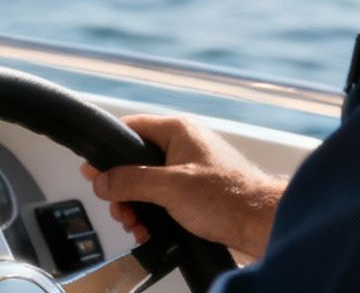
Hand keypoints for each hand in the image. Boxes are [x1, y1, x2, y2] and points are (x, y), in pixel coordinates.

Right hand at [82, 114, 286, 262]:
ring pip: (148, 185)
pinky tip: (150, 231)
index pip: (130, 128)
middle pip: (136, 163)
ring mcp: (191, 171)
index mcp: (178, 131)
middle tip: (119, 208)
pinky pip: (164, 200)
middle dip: (123, 190)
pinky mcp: (197, 194)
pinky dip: (153, 215)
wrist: (265, 225)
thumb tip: (102, 180)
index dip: (109, 151)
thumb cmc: (231, 198)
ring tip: (135, 224)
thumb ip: (131, 181)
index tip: (94, 170)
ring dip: (137, 207)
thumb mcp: (170, 187)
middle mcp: (184, 147)